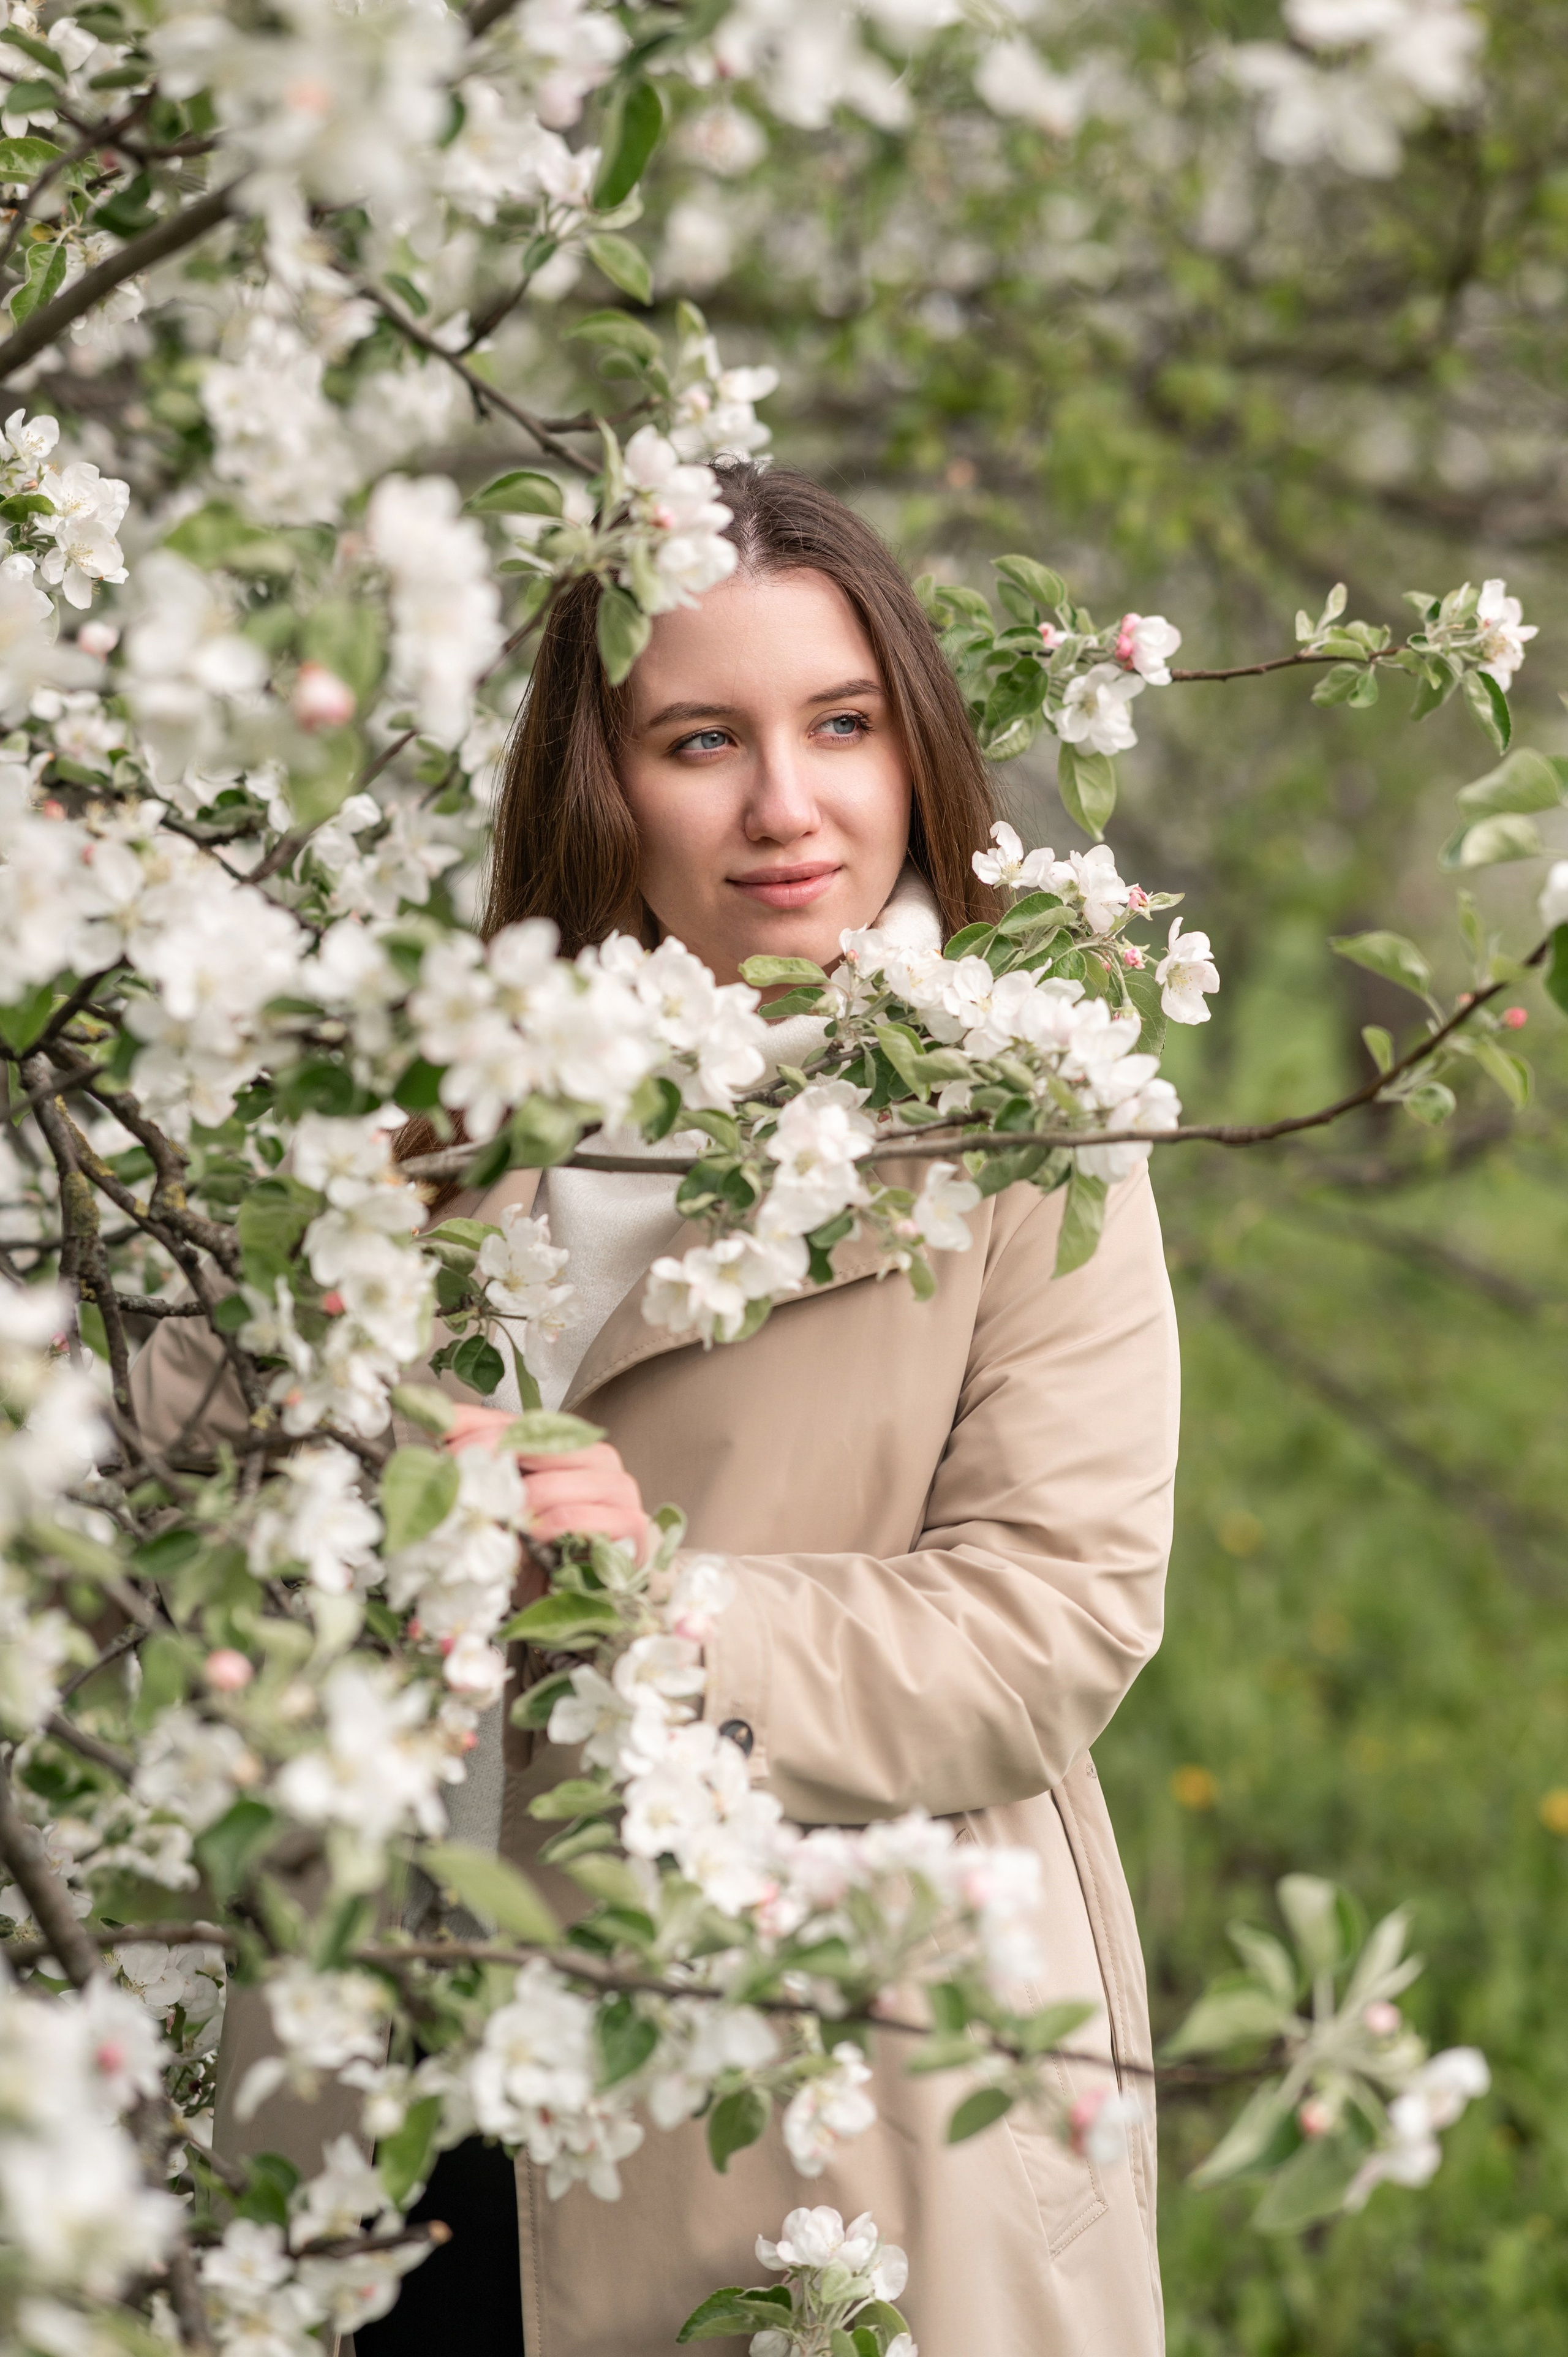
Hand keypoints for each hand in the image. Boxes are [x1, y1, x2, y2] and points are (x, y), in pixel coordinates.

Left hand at [441, 1407, 649, 1599]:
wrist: (591, 1595)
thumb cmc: (546, 1549)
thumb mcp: (505, 1506)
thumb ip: (479, 1472)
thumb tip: (435, 1437)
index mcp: (568, 1443)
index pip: (514, 1421)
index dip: (473, 1428)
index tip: (439, 1442)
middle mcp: (595, 1455)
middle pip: (533, 1445)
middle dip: (486, 1466)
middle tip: (457, 1488)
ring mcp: (617, 1486)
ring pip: (551, 1483)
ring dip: (513, 1508)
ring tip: (492, 1525)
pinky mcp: (629, 1522)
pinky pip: (578, 1517)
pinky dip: (547, 1528)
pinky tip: (531, 1537)